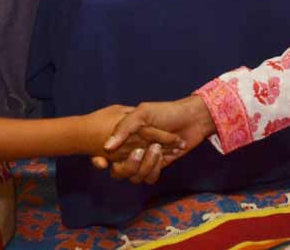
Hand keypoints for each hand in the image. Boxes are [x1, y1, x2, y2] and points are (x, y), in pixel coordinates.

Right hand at [92, 96, 214, 183]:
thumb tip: (107, 148)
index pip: (105, 155)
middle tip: (139, 151)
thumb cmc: (165, 112)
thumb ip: (124, 128)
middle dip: (128, 165)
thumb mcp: (142, 113)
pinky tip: (165, 156)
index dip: (99, 161)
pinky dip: (156, 169)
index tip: (101, 161)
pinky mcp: (158, 166)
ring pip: (135, 177)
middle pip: (120, 171)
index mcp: (125, 137)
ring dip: (146, 165)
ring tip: (157, 148)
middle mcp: (131, 150)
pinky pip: (150, 178)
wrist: (191, 118)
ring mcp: (145, 160)